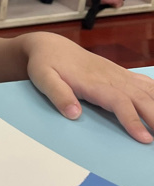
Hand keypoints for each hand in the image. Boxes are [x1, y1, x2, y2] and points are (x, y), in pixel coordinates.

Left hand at [24, 33, 153, 142]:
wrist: (51, 46)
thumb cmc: (45, 64)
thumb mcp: (43, 78)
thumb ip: (58, 95)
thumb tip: (74, 114)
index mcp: (93, 82)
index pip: (119, 102)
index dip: (133, 120)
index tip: (145, 139)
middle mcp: (111, 77)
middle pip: (140, 98)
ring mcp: (118, 75)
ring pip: (147, 90)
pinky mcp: (120, 74)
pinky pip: (145, 83)